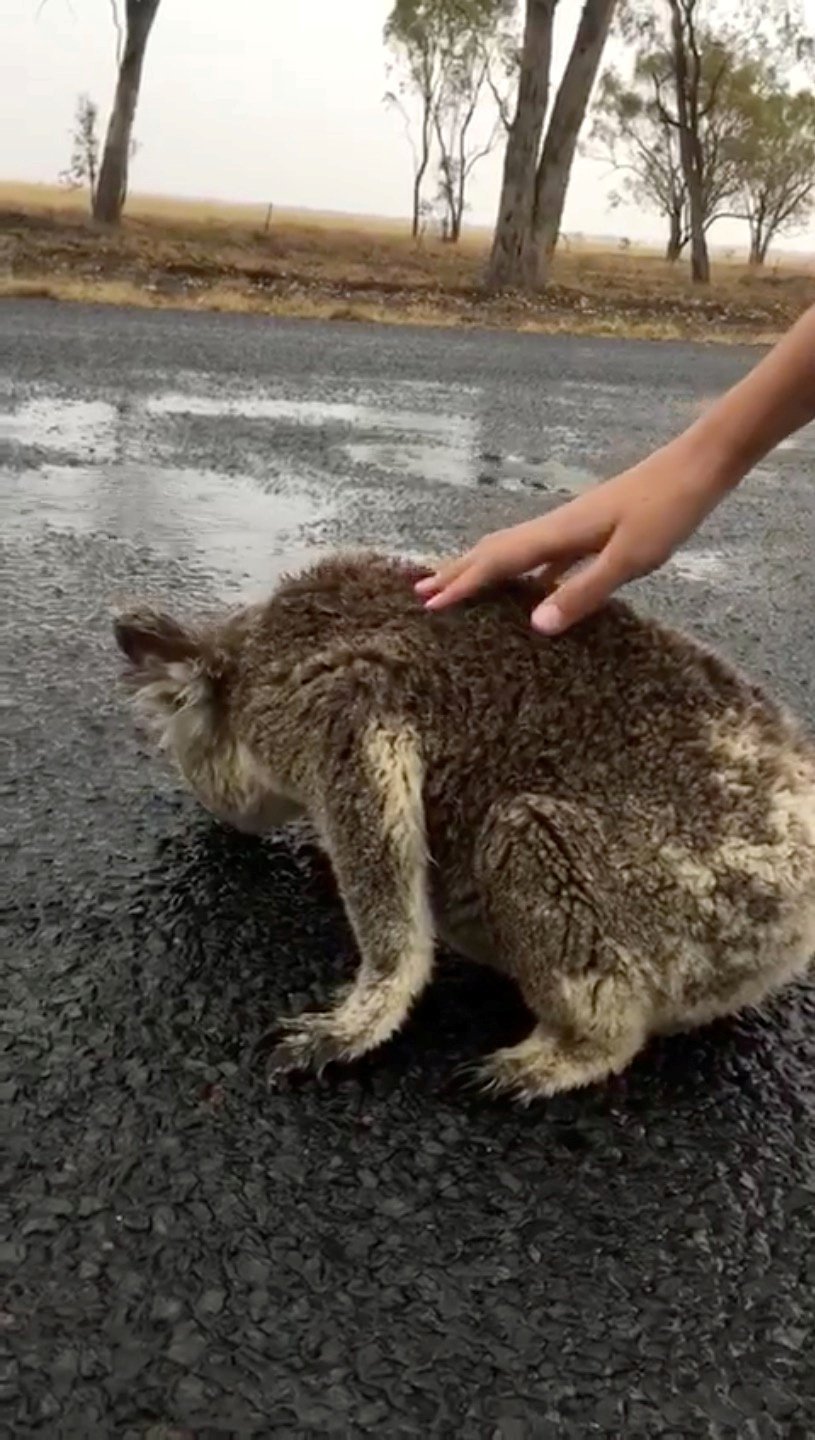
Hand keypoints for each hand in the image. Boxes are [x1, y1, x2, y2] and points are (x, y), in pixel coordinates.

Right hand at [416, 436, 729, 633]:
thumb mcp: (630, 559)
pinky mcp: (590, 529)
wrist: (698, 467)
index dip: (463, 583)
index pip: (498, 561)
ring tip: (457, 584)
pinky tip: (528, 591)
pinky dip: (521, 571)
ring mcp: (571, 526)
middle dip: (457, 571)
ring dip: (482, 568)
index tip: (428, 604)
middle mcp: (556, 526)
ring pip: (514, 549)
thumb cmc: (667, 511)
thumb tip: (534, 626)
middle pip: (494, 550)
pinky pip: (541, 554)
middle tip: (420, 592)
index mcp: (558, 533)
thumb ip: (583, 592)